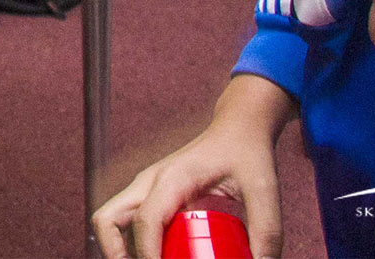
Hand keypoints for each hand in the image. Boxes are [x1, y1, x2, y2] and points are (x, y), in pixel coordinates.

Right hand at [94, 74, 291, 256]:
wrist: (238, 128)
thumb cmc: (247, 152)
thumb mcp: (264, 191)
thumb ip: (267, 231)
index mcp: (172, 179)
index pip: (146, 221)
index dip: (149, 255)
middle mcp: (150, 182)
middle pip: (107, 219)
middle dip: (114, 253)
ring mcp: (147, 188)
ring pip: (111, 220)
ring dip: (120, 249)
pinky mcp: (152, 195)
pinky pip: (128, 221)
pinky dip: (133, 243)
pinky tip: (161, 257)